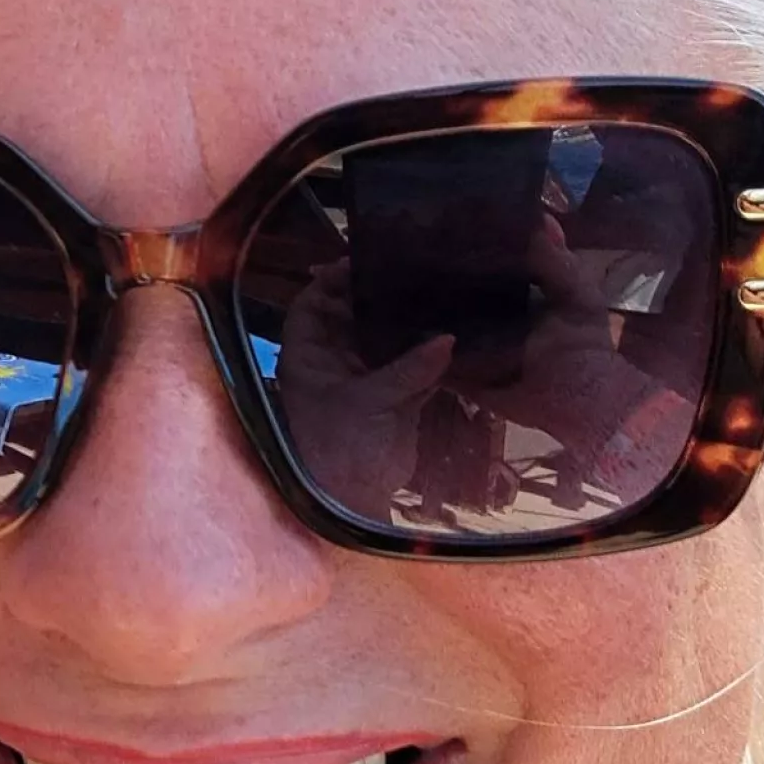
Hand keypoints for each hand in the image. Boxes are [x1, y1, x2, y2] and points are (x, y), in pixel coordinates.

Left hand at [276, 259, 452, 520]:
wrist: (356, 501)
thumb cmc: (340, 448)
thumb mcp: (369, 402)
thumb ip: (409, 370)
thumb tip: (449, 339)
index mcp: (308, 357)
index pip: (311, 304)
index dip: (331, 281)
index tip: (363, 262)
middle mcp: (333, 362)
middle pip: (353, 317)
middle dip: (379, 298)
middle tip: (412, 272)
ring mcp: (364, 379)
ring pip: (384, 341)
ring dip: (408, 326)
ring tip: (438, 296)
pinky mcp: (393, 399)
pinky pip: (412, 368)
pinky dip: (430, 358)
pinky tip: (455, 338)